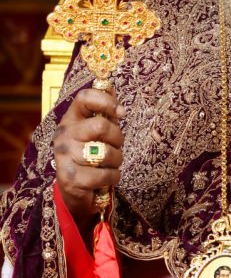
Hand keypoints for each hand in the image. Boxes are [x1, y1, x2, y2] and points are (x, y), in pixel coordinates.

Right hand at [53, 88, 125, 228]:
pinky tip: (109, 177)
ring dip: (117, 159)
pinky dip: (114, 176)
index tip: (120, 112)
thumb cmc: (90, 154)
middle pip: (101, 126)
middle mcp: (64, 136)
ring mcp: (65, 157)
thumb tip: (111, 86)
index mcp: (71, 119)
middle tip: (118, 145)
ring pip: (105, 152)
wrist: (75, 191)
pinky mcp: (70, 179)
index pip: (84, 98)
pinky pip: (104, 174)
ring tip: (112, 163)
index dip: (106, 101)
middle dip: (118, 138)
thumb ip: (104, 111)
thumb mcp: (97, 131)